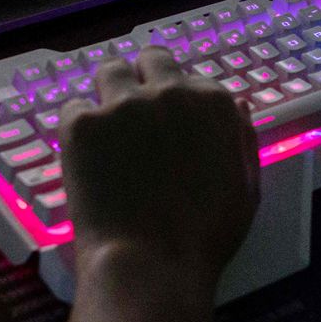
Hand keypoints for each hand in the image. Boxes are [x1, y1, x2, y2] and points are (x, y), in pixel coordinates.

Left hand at [61, 47, 258, 286]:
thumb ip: (242, 139)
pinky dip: (80, 128)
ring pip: (109, 70)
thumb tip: (237, 103)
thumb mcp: (246, 187)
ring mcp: (122, 104)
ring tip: (107, 127)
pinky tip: (86, 157)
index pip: (190, 79)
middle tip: (135, 114)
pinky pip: (74, 108)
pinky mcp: (82, 123)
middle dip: (143, 78)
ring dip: (109, 91)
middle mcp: (169, 91)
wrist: (151, 263)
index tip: (169, 126)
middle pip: (150, 58)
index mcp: (213, 103)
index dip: (178, 102)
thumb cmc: (206, 236)